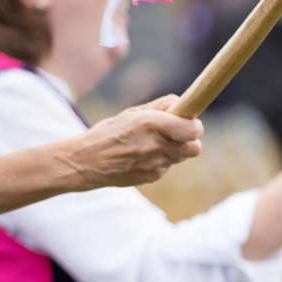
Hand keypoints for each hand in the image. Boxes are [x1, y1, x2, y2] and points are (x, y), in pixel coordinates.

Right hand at [63, 96, 202, 188]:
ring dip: (174, 150)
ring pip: (181, 157)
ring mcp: (155, 164)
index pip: (194, 130)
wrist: (86, 162)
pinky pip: (167, 167)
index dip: (195, 126)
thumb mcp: (132, 113)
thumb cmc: (109, 132)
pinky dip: (160, 161)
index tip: (190, 123)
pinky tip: (142, 157)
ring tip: (152, 144)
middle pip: (195, 148)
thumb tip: (181, 103)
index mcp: (151, 124)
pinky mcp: (152, 177)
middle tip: (175, 135)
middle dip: (189, 141)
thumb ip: (160, 108)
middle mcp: (156, 145)